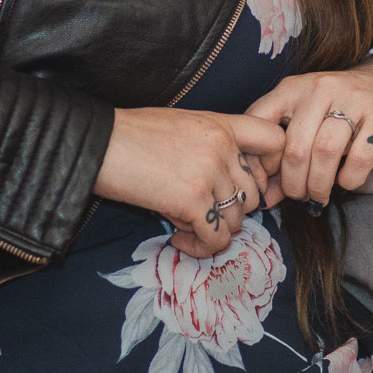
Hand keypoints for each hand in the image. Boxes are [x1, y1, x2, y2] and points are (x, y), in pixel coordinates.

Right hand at [96, 108, 286, 257]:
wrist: (98, 144)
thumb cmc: (132, 135)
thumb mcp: (182, 125)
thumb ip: (212, 145)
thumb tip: (227, 181)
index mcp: (221, 124)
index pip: (274, 140)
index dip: (271, 167)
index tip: (250, 183)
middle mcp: (222, 147)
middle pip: (254, 193)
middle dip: (232, 211)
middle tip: (204, 214)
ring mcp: (209, 174)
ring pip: (237, 220)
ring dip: (214, 231)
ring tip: (186, 227)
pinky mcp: (191, 201)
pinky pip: (216, 239)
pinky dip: (200, 248)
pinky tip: (178, 239)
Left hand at [243, 61, 372, 203]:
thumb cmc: (341, 105)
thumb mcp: (307, 113)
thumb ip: (284, 147)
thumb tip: (266, 197)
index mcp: (295, 87)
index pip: (260, 120)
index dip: (259, 158)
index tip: (267, 179)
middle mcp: (321, 89)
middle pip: (296, 146)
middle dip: (293, 182)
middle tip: (299, 196)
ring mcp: (354, 100)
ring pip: (326, 152)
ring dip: (319, 184)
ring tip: (319, 195)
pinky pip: (360, 158)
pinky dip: (350, 179)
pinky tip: (347, 180)